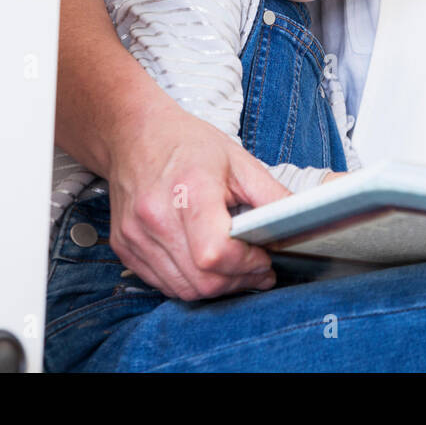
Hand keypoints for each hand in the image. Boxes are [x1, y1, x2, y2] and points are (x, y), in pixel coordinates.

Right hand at [107, 100, 292, 300]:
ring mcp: (136, 236)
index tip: (264, 257)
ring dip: (217, 287)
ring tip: (237, 269)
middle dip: (238, 281)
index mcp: (189, 191)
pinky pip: (163, 284)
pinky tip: (206, 265)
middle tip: (259, 269)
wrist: (134, 135)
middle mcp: (156, 217)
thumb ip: (271, 196)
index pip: (216, 253)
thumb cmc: (187, 144)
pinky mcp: (125, 247)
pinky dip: (190, 282)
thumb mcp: (239, 161)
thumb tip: (300, 223)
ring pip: (183, 289)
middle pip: (202, 280)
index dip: (246, 264)